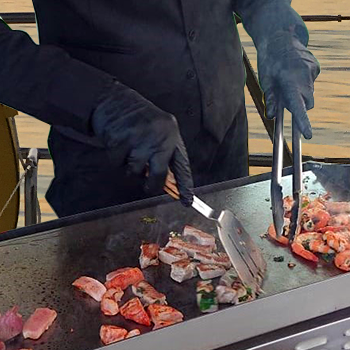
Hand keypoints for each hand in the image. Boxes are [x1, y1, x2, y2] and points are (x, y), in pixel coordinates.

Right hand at [91, 81, 193, 205]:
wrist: (113, 100)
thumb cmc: (137, 118)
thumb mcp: (158, 131)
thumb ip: (163, 153)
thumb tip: (165, 180)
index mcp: (171, 134)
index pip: (181, 165)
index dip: (185, 185)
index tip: (188, 200)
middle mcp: (159, 137)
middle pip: (159, 174)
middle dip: (152, 185)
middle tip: (148, 187)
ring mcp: (140, 138)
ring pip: (136, 171)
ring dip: (130, 167)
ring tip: (128, 149)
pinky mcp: (122, 140)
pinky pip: (118, 164)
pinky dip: (116, 160)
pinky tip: (117, 145)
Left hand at [258, 31, 319, 138]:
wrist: (281, 37)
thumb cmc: (269, 61)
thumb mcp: (265, 81)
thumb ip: (270, 99)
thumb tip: (272, 116)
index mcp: (290, 82)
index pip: (297, 107)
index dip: (302, 122)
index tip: (308, 134)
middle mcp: (305, 77)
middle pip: (307, 103)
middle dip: (298, 106)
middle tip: (283, 97)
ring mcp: (312, 72)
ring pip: (309, 94)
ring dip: (300, 94)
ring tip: (286, 82)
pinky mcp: (316, 68)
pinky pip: (310, 83)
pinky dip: (303, 84)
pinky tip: (294, 73)